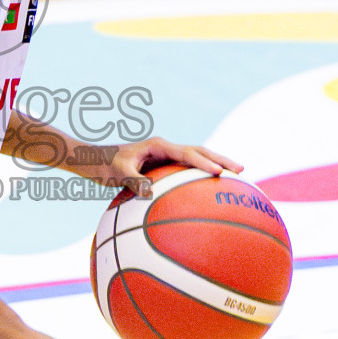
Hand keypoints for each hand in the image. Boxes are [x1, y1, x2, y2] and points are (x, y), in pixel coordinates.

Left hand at [95, 137, 242, 198]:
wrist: (95, 161)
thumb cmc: (104, 166)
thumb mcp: (116, 173)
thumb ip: (132, 181)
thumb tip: (148, 193)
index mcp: (158, 145)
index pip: (187, 153)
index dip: (204, 162)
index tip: (219, 172)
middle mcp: (165, 148)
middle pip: (200, 151)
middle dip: (221, 159)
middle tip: (241, 170)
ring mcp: (166, 156)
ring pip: (197, 159)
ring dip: (216, 165)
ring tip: (237, 177)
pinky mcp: (164, 166)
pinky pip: (187, 171)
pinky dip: (202, 176)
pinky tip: (211, 191)